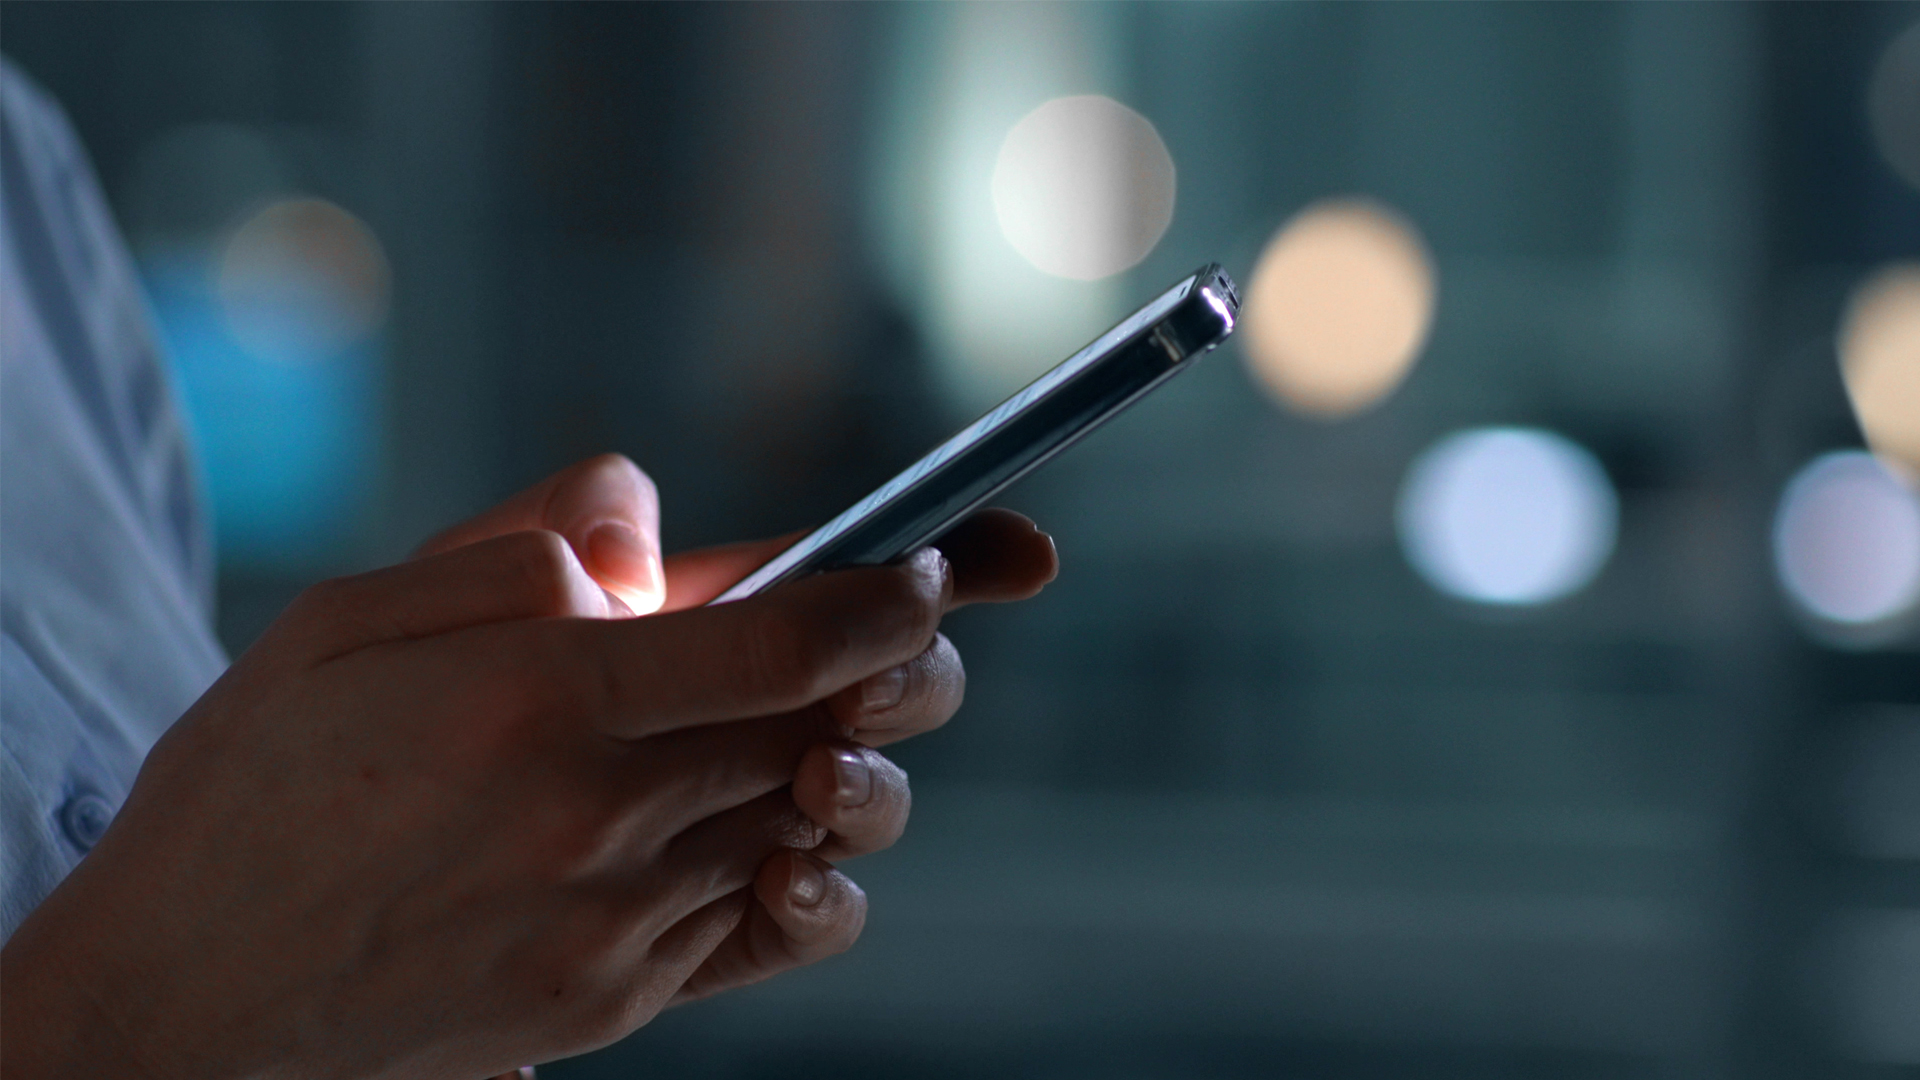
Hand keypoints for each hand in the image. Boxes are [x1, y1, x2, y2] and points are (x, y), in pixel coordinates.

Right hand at [0, 457, 1055, 1079]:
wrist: (182, 1003)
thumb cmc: (255, 788)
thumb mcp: (348, 619)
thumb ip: (513, 550)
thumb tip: (644, 527)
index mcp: (540, 699)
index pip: (789, 639)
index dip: (893, 596)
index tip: (938, 567)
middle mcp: (599, 817)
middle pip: (828, 728)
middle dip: (895, 671)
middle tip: (898, 637)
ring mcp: (617, 924)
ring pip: (817, 825)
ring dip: (850, 766)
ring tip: (819, 733)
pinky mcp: (616, 999)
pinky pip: (770, 926)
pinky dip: (805, 872)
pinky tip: (776, 837)